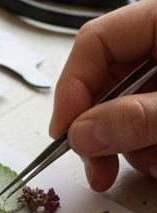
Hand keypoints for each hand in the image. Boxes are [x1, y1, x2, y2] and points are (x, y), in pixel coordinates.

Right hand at [50, 0, 156, 189]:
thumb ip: (136, 118)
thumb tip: (81, 135)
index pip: (96, 42)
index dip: (73, 88)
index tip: (66, 134)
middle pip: (109, 80)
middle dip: (104, 130)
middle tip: (100, 171)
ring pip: (130, 108)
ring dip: (135, 146)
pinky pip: (152, 121)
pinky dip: (153, 146)